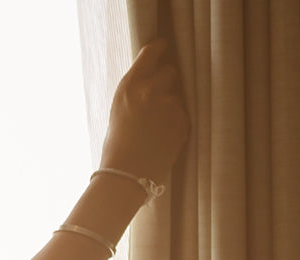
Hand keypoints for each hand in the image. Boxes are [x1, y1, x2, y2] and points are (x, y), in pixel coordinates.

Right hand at [99, 39, 188, 184]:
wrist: (127, 172)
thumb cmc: (116, 144)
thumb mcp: (119, 109)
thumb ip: (136, 91)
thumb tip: (153, 81)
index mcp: (129, 85)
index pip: (151, 53)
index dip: (159, 48)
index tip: (164, 46)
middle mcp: (150, 90)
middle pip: (170, 71)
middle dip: (166, 81)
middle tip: (158, 98)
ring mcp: (169, 105)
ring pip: (176, 96)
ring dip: (170, 106)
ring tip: (155, 128)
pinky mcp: (182, 120)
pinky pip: (182, 114)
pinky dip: (175, 122)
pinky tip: (162, 137)